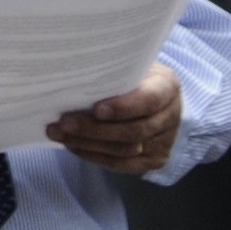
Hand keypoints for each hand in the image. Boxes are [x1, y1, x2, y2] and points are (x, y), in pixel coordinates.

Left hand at [46, 64, 180, 175]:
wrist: (155, 96)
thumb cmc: (133, 75)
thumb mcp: (129, 64)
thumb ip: (111, 71)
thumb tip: (71, 72)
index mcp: (167, 87)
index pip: (149, 100)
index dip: (123, 108)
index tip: (96, 109)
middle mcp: (171, 116)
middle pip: (133, 131)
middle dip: (94, 129)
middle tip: (63, 123)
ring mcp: (165, 141)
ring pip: (125, 150)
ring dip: (88, 144)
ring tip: (59, 134)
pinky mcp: (154, 160)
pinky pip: (122, 165)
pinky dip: (94, 156)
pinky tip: (73, 146)